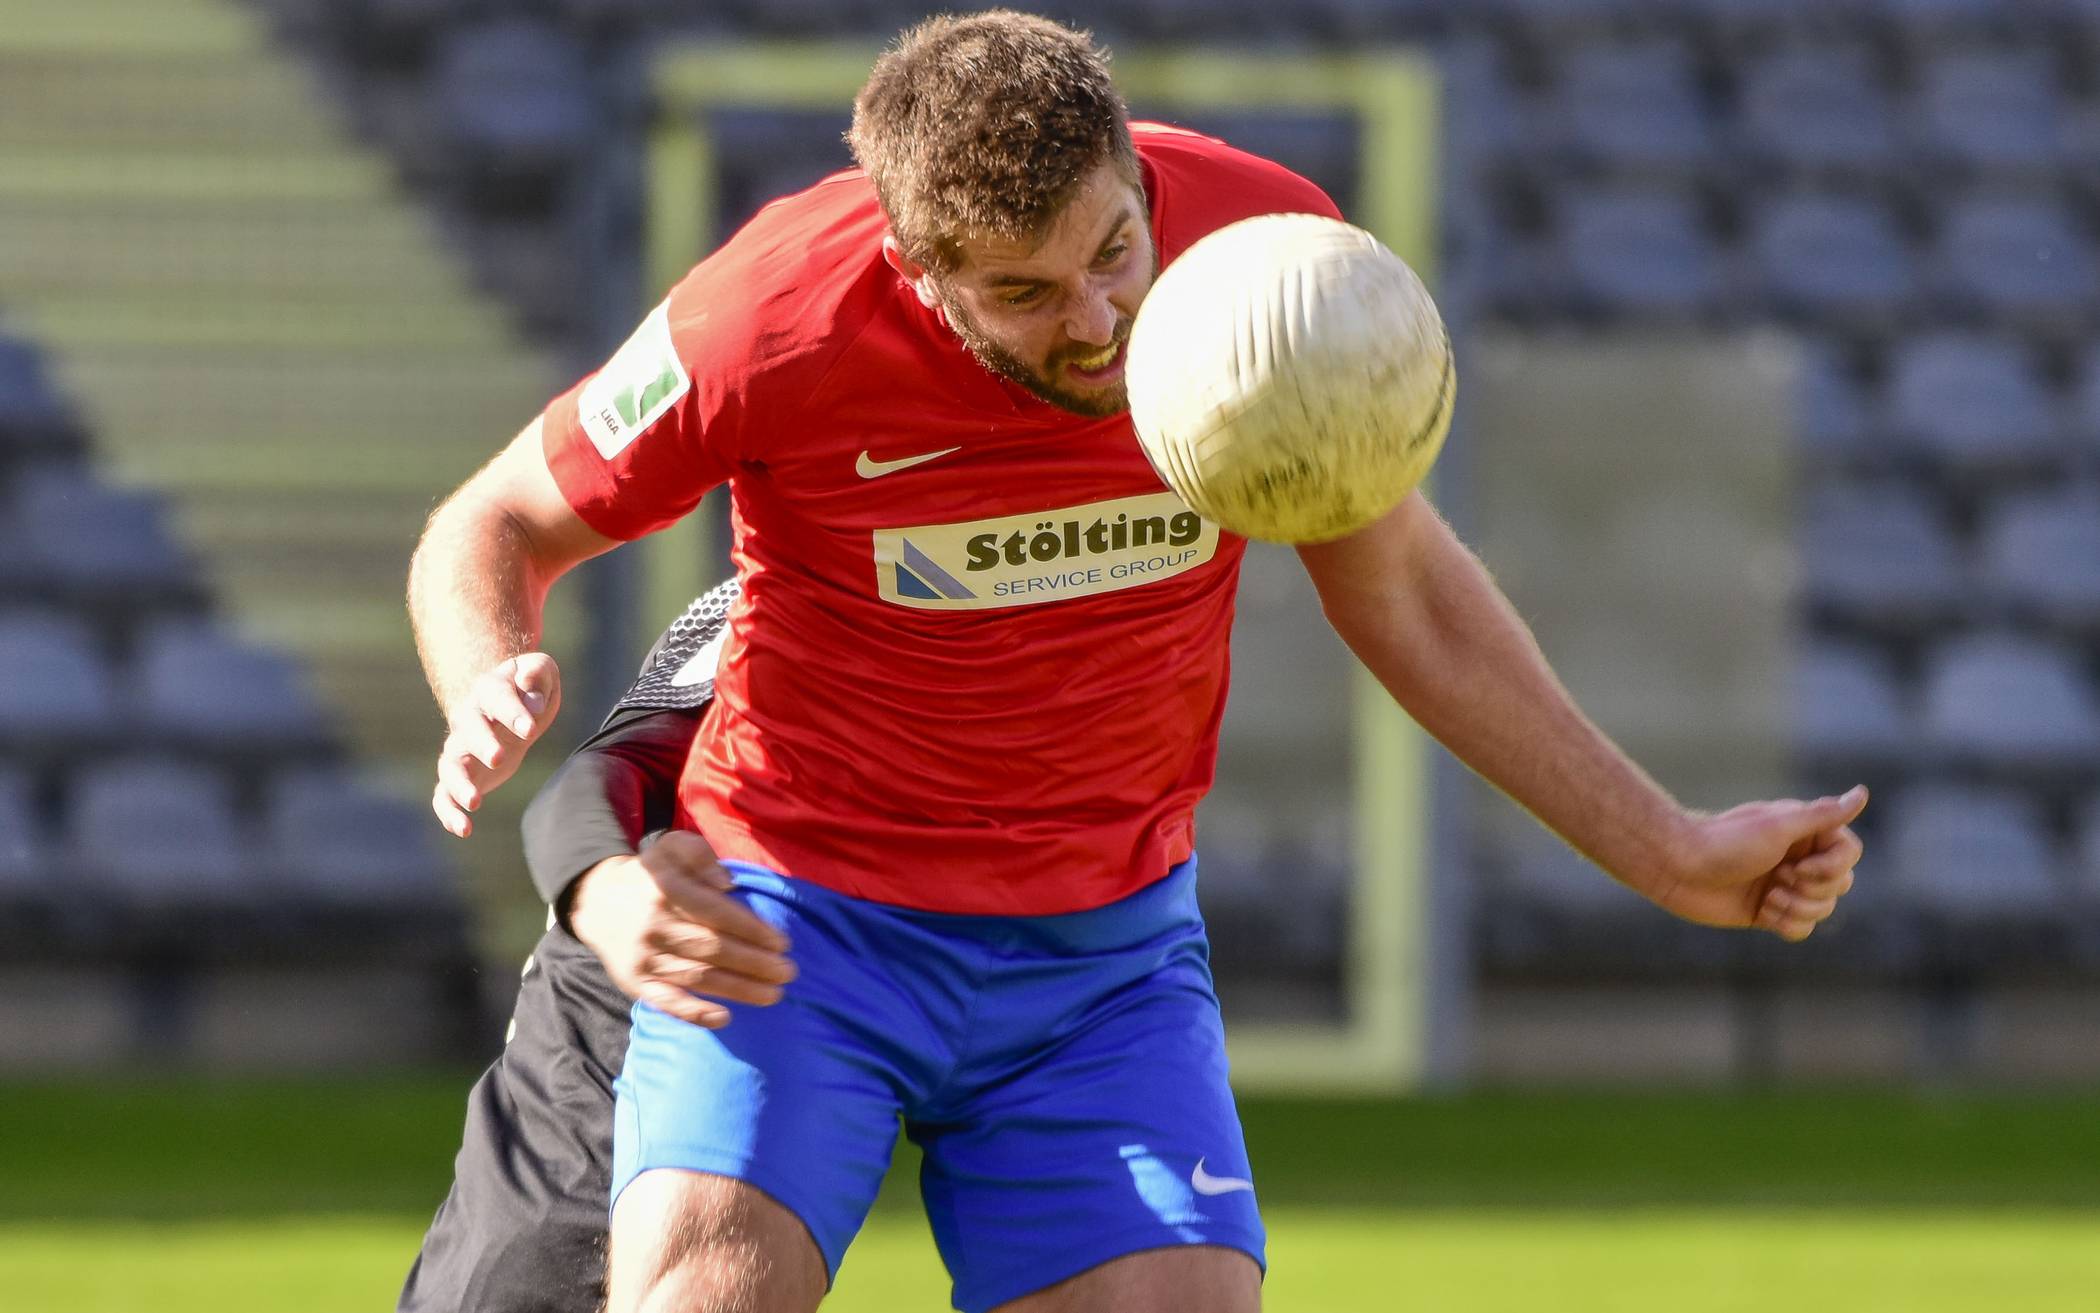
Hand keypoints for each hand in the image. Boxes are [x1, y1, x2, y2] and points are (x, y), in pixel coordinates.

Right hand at [432, 653, 561, 836]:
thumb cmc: (530, 689)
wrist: (510, 707)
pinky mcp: (462, 773)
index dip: (511, 712)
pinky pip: (444, 794)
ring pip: (449, 765)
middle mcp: (468, 718)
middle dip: (481, 743)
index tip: (530, 728)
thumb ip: (537, 673)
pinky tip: (463, 830)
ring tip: (475, 802)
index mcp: (489, 690)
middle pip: (467, 729)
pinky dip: (448, 812)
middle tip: (499, 758)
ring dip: (458, 783)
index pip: (496, 697)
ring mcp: (460, 748)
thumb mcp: (541, 672)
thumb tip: (530, 687)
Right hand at [568, 831, 796, 1028]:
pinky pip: (666, 1002)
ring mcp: (644, 957)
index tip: (783, 943)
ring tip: (773, 994)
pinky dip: (694, 1013)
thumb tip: (727, 883)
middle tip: (788, 972)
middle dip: (755, 963)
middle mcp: (655, 925)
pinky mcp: (634, 982)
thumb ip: (700, 856)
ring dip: (739, 989)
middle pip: (713, 949)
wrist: (597, 901)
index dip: (753, 930)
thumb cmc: (651, 875)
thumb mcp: (672, 847)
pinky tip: (724, 1017)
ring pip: (697, 977)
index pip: (717, 913)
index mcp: (667, 890)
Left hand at [1643, 785, 1868, 941]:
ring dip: (1798, 908)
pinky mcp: (1768, 911)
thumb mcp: (1778, 826)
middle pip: (1841, 884)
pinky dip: (1788, 924)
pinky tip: (1763, 913)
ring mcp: (1784, 885)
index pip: (1850, 853)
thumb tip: (1862, 793)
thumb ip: (1822, 815)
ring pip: (1823, 909)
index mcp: (1804, 832)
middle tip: (1777, 878)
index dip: (1831, 867)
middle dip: (1812, 889)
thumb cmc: (1725, 842)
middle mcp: (1798, 857)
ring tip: (1767, 897)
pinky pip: (1802, 928)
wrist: (1678, 868)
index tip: (1796, 866)